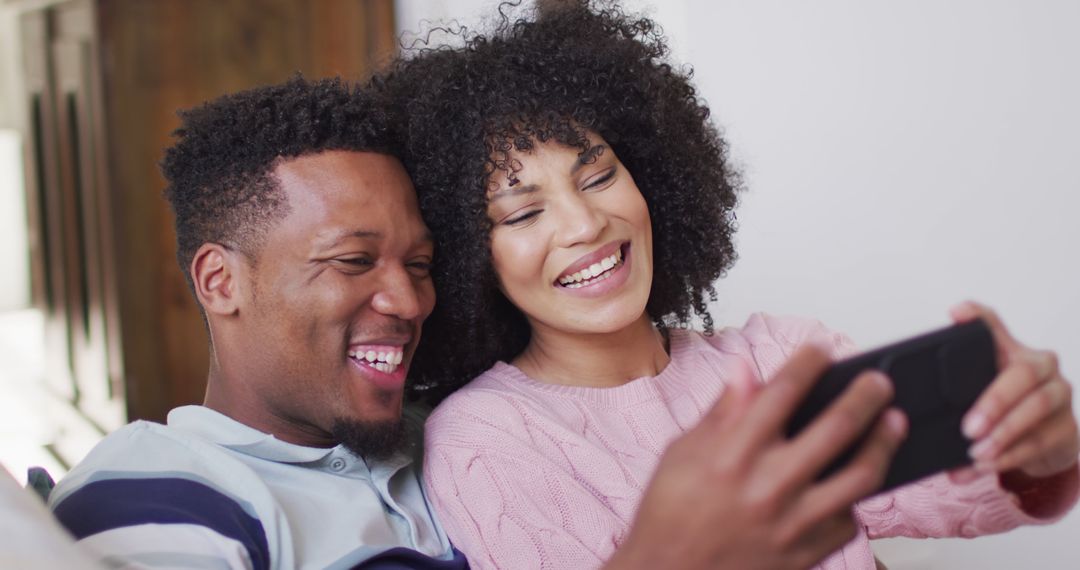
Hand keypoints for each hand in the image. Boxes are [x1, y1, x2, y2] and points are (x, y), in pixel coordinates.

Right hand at [606, 346, 907, 569]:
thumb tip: (744, 370)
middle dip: (865, 396)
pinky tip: (854, 483)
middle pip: (836, 428)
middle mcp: (768, 485)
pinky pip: (848, 522)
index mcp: (733, 452)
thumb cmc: (670, 513)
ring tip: (894, 423)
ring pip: (860, 476)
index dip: (809, 363)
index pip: (783, 391)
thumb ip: (722, 412)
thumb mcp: (682, 452)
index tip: (821, 350)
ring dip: (883, 442)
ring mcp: (792, 522)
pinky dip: (855, 501)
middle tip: (879, 382)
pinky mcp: (805, 553)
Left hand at [953, 301, 1079, 478]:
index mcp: (1014, 351)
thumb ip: (959, 377)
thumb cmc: (1006, 408)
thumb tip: (940, 356)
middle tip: (968, 428)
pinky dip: (1010, 457)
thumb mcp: (979, 391)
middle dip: (995, 402)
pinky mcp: (1067, 427)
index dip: (977, 316)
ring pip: (1036, 409)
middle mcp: (1044, 367)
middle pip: (1024, 374)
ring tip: (975, 453)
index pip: (995, 326)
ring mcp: (1060, 396)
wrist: (1043, 443)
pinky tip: (987, 466)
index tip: (957, 313)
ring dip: (1003, 435)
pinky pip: (1041, 441)